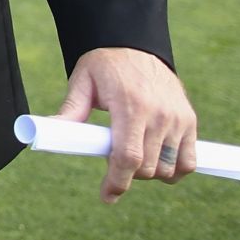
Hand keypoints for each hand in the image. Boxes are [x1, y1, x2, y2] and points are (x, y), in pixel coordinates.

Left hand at [56, 47, 197, 202]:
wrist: (136, 44)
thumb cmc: (104, 65)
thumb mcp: (83, 82)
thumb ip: (71, 111)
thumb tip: (50, 134)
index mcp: (131, 106)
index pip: (128, 157)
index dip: (117, 182)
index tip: (107, 196)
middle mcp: (159, 114)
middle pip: (147, 168)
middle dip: (127, 176)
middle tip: (113, 165)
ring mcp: (178, 118)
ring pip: (167, 169)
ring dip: (149, 174)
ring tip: (133, 159)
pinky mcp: (189, 120)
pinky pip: (188, 161)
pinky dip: (174, 170)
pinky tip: (158, 164)